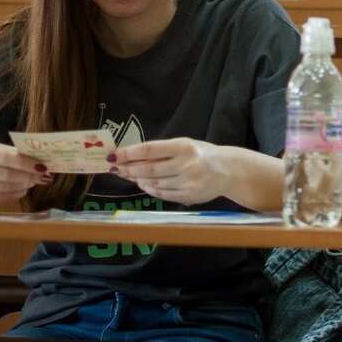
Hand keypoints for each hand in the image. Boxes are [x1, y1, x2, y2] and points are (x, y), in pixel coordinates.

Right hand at [0, 140, 50, 207]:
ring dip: (25, 185)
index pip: (5, 157)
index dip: (26, 163)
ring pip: (5, 187)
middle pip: (6, 174)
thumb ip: (16, 154)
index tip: (43, 167)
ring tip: (34, 181)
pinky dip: (17, 194)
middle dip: (29, 176)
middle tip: (44, 177)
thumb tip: (42, 164)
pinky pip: (2, 198)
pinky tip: (23, 189)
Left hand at [111, 139, 231, 205]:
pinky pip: (162, 194)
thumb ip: (161, 151)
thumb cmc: (202, 154)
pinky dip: (150, 189)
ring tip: (128, 175)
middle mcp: (186, 164)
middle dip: (128, 169)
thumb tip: (130, 158)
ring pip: (154, 183)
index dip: (129, 153)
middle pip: (149, 169)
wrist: (228, 170)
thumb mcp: (185, 145)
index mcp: (184, 146)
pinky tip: (143, 184)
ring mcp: (188, 182)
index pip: (150, 150)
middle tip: (115, 168)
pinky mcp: (189, 196)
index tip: (113, 156)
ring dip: (137, 180)